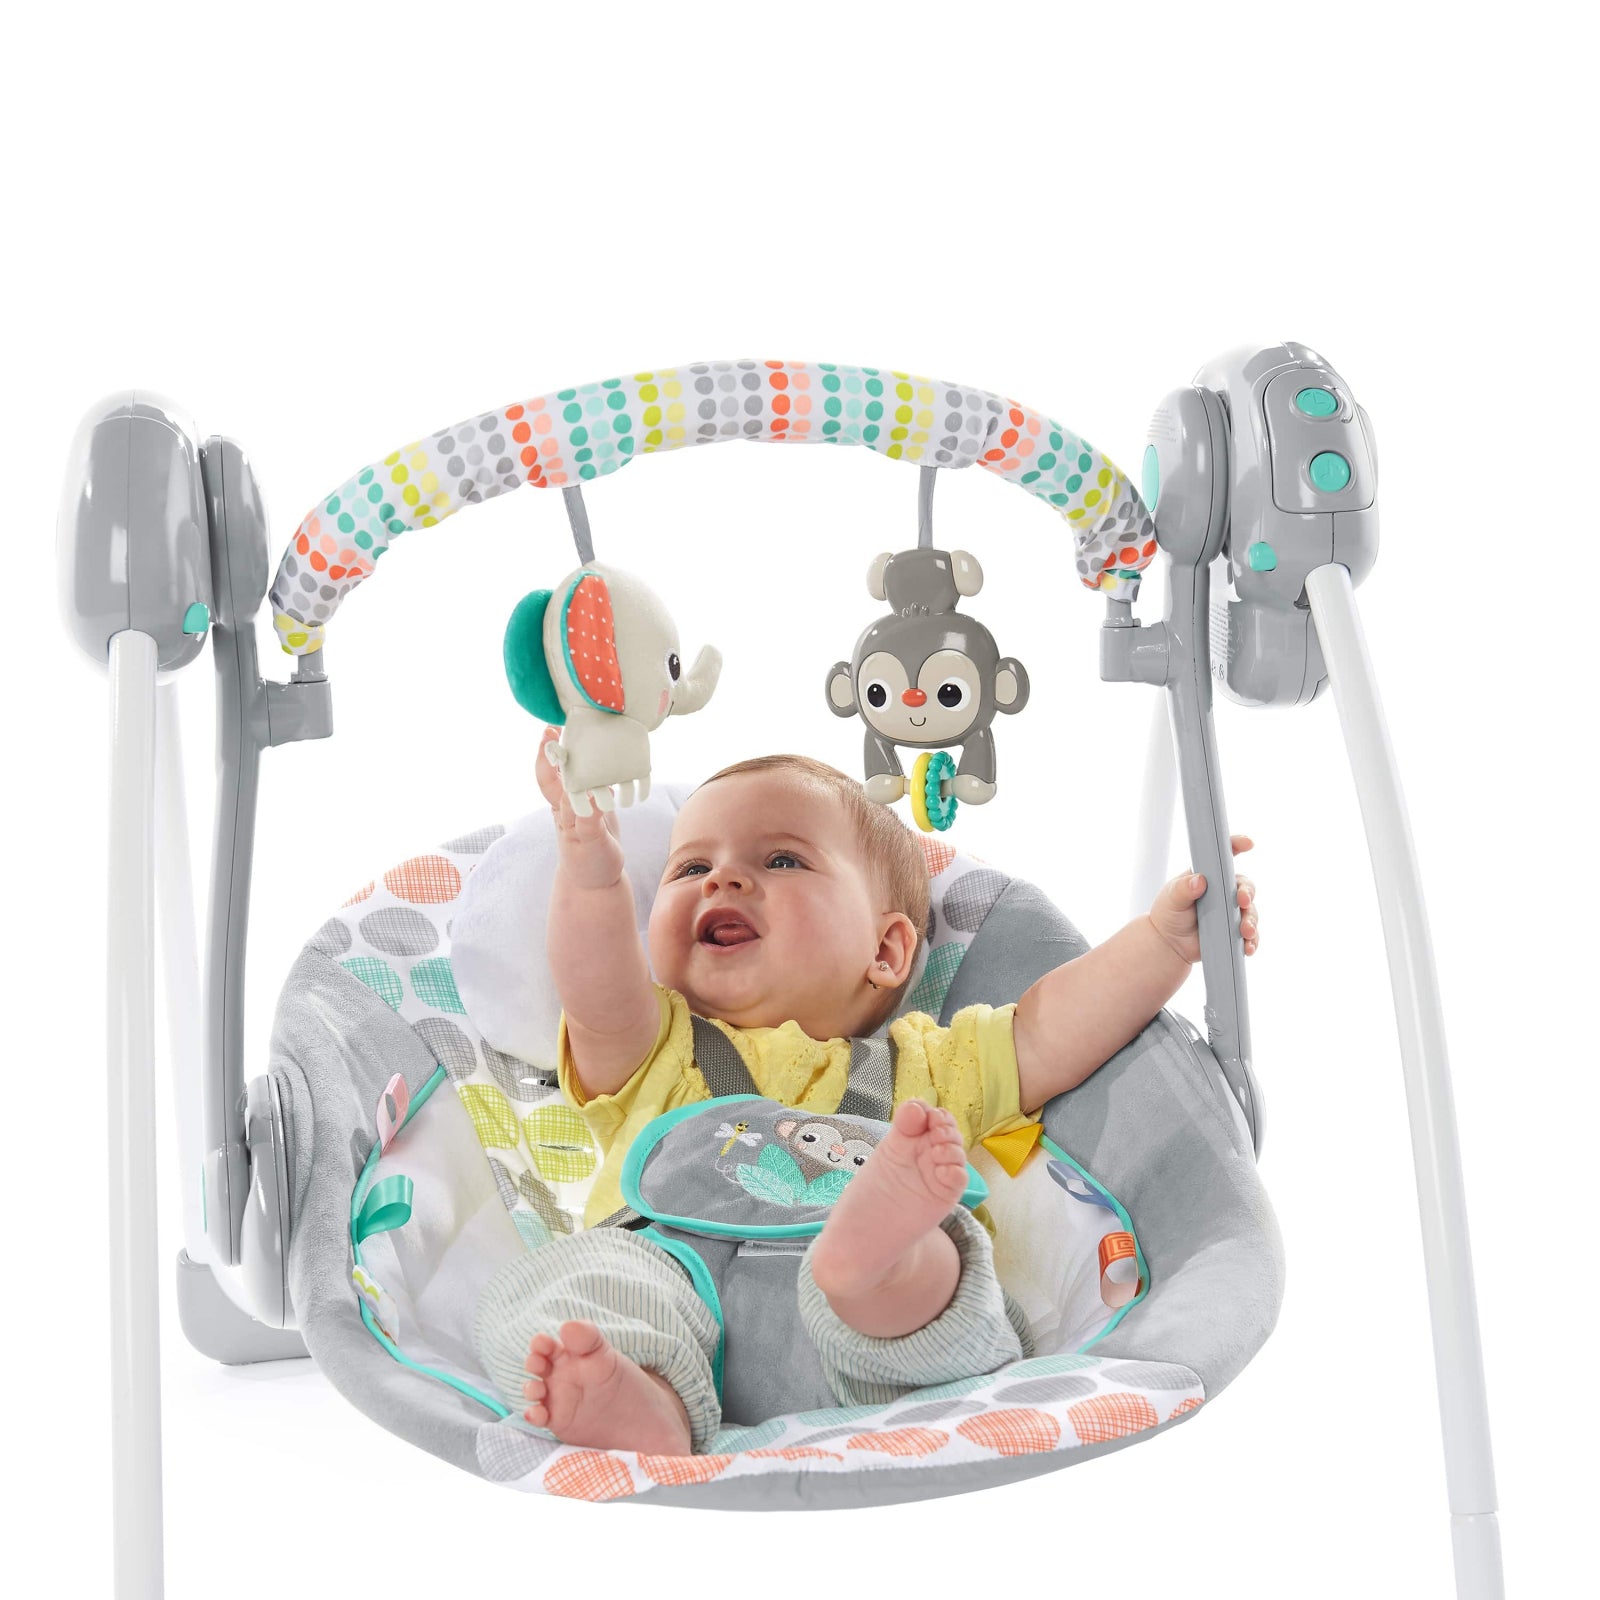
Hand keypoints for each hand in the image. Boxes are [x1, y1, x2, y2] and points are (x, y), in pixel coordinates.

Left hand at [536, 726, 625, 890]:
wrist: (596, 880)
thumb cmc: (588, 864)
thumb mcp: (589, 845)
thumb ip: (589, 822)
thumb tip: (590, 796)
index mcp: (564, 810)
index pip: (549, 778)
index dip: (546, 757)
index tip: (548, 736)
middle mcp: (571, 801)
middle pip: (562, 767)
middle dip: (561, 742)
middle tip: (564, 718)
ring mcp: (585, 801)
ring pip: (580, 770)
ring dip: (582, 750)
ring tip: (590, 728)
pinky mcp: (600, 804)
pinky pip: (599, 779)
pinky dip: (604, 764)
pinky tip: (614, 751)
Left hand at [1148, 835, 1257, 964]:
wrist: (1169, 944)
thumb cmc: (1169, 914)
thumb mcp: (1171, 899)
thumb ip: (1183, 888)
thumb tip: (1199, 880)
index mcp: (1209, 876)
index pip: (1225, 857)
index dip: (1237, 846)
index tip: (1247, 843)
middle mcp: (1225, 892)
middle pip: (1245, 886)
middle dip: (1248, 893)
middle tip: (1242, 901)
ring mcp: (1232, 912)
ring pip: (1250, 912)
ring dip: (1252, 920)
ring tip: (1246, 931)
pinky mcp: (1235, 931)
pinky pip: (1250, 935)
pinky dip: (1252, 941)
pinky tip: (1248, 947)